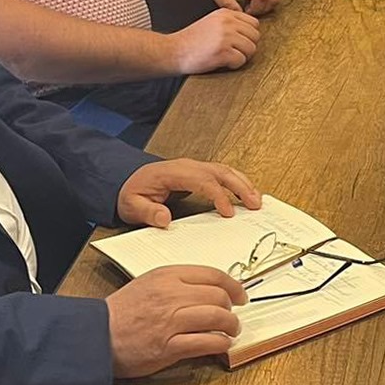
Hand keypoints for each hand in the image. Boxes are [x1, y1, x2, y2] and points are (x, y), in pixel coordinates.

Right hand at [105, 265, 247, 377]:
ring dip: (231, 327)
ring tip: (231, 332)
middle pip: (219, 296)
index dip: (234, 286)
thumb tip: (211, 291)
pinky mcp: (169, 346)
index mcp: (167, 276)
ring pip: (217, 318)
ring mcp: (171, 321)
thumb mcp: (149, 283)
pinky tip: (221, 344)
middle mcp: (172, 295)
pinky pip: (206, 342)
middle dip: (232, 309)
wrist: (97, 335)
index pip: (213, 275)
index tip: (240, 295)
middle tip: (233, 317)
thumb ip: (178, 283)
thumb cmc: (123, 311)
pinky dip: (220, 344)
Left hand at [116, 158, 261, 226]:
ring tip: (257, 200)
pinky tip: (247, 193)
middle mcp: (187, 166)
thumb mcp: (132, 206)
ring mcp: (195, 167)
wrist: (127, 180)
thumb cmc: (132, 192)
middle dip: (240, 187)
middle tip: (254, 205)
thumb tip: (164, 219)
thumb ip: (148, 212)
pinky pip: (222, 173)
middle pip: (220, 172)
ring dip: (243, 183)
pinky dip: (238, 182)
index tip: (229, 213)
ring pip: (225, 170)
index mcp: (173, 172)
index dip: (219, 195)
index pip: (203, 181)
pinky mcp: (199, 172)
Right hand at [169, 8, 260, 74]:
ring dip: (242, 56)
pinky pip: (241, 61)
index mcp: (225, 14)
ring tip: (227, 57)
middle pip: (255, 36)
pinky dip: (234, 65)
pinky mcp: (223, 52)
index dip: (248, 35)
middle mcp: (227, 23)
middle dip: (247, 46)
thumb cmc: (191, 40)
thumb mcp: (211, 22)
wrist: (173, 51)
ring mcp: (226, 37)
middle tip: (233, 51)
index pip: (254, 23)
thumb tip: (251, 31)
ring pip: (251, 49)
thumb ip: (230, 23)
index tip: (238, 42)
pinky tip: (222, 62)